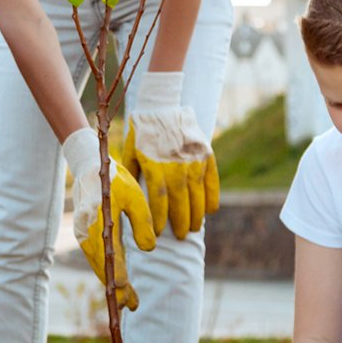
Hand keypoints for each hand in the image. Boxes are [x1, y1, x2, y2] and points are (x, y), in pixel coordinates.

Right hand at [63, 127, 155, 310]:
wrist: (88, 165)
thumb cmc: (115, 179)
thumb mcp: (134, 196)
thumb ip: (142, 222)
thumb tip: (149, 250)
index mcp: (98, 225)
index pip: (111, 259)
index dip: (120, 280)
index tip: (129, 297)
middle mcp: (86, 234)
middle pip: (102, 268)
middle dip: (117, 290)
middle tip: (132, 307)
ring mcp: (82, 235)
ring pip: (98, 265)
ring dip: (112, 283)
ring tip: (127, 301)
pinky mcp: (83, 233)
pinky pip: (94, 258)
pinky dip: (106, 271)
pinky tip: (117, 280)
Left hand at [121, 71, 218, 238]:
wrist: (162, 105)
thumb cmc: (142, 134)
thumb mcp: (131, 153)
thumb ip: (132, 176)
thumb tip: (129, 199)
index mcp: (155, 164)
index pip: (159, 197)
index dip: (160, 217)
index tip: (159, 233)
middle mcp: (175, 163)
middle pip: (180, 199)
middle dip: (181, 221)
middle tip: (183, 237)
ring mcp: (192, 158)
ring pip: (197, 192)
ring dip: (197, 213)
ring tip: (196, 228)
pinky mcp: (205, 152)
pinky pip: (211, 178)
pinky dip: (212, 195)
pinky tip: (211, 210)